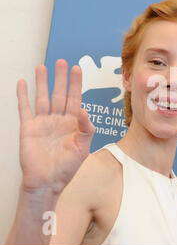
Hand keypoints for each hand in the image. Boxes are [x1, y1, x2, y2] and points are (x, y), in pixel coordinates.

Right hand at [17, 59, 94, 194]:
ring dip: (42, 83)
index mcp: (73, 124)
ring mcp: (43, 123)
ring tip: (42, 67)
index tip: (77, 69)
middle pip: (59, 94)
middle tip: (61, 62)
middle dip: (61, 78)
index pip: (75, 99)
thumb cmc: (67, 168)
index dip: (76, 84)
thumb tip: (85, 111)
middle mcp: (58, 120)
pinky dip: (23, 96)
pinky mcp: (29, 129)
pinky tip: (23, 83)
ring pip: (43, 98)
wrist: (48, 182)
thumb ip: (86, 129)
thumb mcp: (82, 148)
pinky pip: (25, 109)